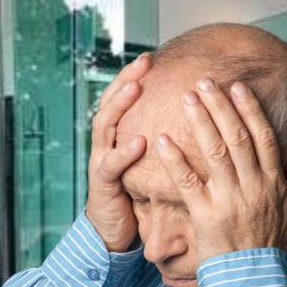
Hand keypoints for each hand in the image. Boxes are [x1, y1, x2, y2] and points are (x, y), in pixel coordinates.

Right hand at [85, 54, 150, 251]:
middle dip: (125, 80)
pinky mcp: (102, 184)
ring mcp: (100, 161)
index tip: (151, 57)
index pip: (122, 100)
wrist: (112, 229)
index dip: (132, 77)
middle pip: (109, 103)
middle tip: (143, 61)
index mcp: (117, 137)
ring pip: (103, 126)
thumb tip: (186, 119)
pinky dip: (123, 153)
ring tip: (135, 87)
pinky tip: (138, 142)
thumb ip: (155, 141)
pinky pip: (110, 165)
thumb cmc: (134, 193)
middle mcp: (105, 144)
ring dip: (119, 105)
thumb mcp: (144, 163)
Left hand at [156, 78, 286, 261]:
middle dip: (220, 107)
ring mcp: (229, 200)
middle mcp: (252, 187)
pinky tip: (162, 139)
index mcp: (272, 183)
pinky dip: (175, 160)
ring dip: (200, 122)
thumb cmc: (273, 245)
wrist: (254, 280)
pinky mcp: (206, 216)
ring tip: (186, 98)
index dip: (250, 109)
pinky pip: (187, 183)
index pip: (263, 137)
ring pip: (215, 153)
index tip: (237, 87)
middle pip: (237, 138)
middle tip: (204, 82)